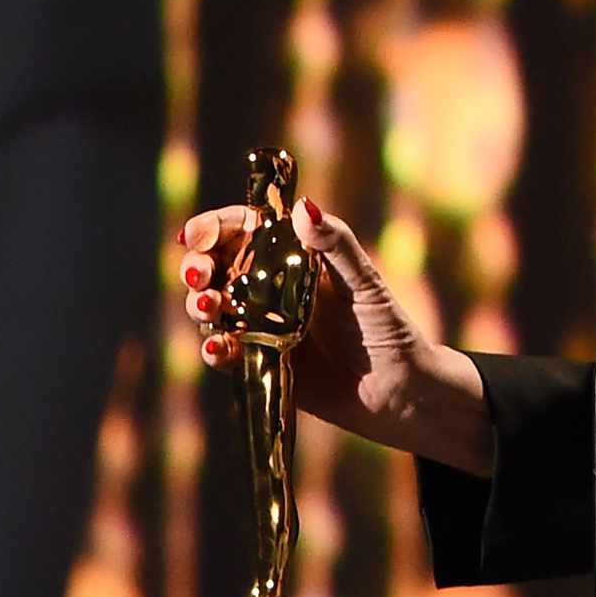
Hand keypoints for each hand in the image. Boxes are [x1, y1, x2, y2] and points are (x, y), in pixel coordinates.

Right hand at [178, 198, 464, 455]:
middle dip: (198, 265)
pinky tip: (217, 348)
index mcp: (293, 257)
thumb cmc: (387, 327)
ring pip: (212, 307)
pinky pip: (224, 352)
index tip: (199, 235)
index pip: (244, 231)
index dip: (215, 228)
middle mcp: (270, 288)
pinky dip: (214, 348)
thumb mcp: (364, 283)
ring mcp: (260, 325)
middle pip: (216, 266)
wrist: (397, 391)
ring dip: (200, 304)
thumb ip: (335, 245)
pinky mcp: (258, 363)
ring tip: (211, 307)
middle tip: (199, 275)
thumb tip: (303, 205)